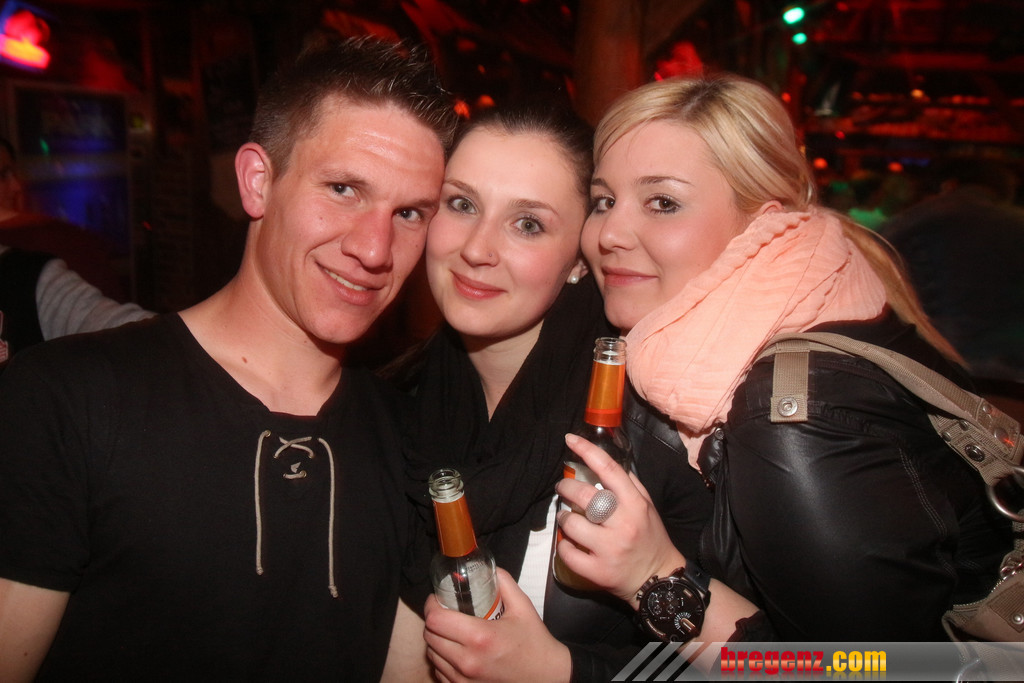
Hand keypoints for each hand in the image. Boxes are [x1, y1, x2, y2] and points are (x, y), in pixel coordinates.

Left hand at [423, 568, 571, 682]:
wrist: (546, 677)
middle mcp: (468, 661)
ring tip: (452, 633)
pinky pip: (439, 672)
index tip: (439, 599)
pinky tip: (457, 652)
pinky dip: (443, 660)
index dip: (433, 605)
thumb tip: (487, 568)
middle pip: (429, 636)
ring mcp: (463, 679)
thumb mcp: (522, 607)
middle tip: (447, 614)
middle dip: (435, 621)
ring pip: (432, 655)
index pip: (435, 619)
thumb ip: (503, 582)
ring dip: (437, 641)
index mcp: (480, 637)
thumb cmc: (535, 644)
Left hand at [555, 433, 685, 606]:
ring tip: (566, 517)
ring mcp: (609, 548)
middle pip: (584, 495)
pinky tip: (570, 543)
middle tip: (562, 488)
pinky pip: (569, 553)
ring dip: (563, 517)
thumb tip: (606, 463)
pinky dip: (564, 547)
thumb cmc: (651, 539)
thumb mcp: (648, 508)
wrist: (660, 582)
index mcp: (635, 504)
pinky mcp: (598, 571)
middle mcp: (623, 524)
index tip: (570, 439)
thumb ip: (630, 485)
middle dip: (566, 487)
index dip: (587, 450)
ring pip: (572, 524)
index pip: (609, 469)